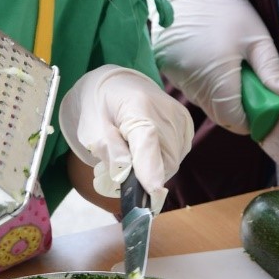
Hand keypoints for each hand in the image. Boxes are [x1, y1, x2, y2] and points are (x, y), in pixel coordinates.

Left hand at [58, 66, 193, 212]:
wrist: (118, 83)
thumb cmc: (101, 107)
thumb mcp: (92, 129)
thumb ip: (109, 153)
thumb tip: (125, 176)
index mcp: (138, 108)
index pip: (148, 144)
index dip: (150, 172)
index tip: (152, 195)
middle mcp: (166, 112)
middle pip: (164, 161)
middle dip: (145, 176)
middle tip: (124, 170)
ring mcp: (180, 118)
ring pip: (172, 163)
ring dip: (153, 169)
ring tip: (134, 153)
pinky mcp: (186, 124)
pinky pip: (177, 155)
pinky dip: (162, 160)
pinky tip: (147, 149)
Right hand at [134, 0, 278, 133]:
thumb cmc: (227, 9)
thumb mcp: (257, 38)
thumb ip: (270, 70)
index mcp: (216, 77)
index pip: (234, 119)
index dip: (252, 118)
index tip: (263, 106)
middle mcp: (193, 83)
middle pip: (220, 114)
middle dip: (239, 107)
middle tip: (250, 81)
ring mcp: (177, 79)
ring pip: (206, 103)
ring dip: (222, 95)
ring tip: (230, 65)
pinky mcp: (169, 71)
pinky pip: (193, 89)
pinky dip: (207, 84)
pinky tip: (212, 60)